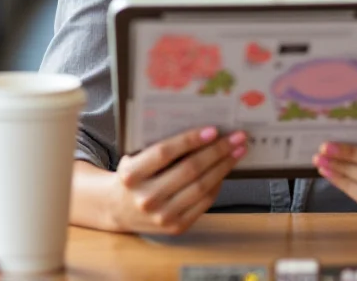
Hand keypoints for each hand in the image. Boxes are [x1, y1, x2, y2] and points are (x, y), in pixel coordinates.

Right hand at [109, 126, 247, 234]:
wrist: (119, 208)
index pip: (164, 152)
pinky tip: (225, 170)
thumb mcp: (136, 156)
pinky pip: (204, 202)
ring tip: (237, 152)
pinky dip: (218, 184)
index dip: (190, 140)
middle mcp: (146, 198)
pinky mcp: (176, 227)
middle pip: (190, 170)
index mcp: (132, 174)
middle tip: (237, 137)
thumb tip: (201, 129)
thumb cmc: (134, 174)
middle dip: (217, 151)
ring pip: (201, 187)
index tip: (213, 130)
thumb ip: (159, 145)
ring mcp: (162, 216)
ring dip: (223, 167)